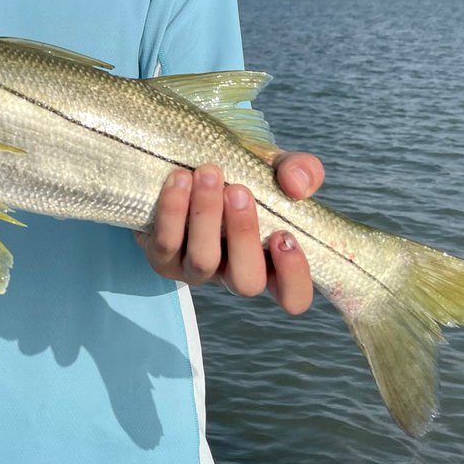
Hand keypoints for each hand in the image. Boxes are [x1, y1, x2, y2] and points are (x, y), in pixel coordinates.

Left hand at [134, 152, 323, 314]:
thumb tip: (296, 187)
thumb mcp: (278, 169)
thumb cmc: (244, 175)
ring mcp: (195, 270)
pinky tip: (181, 178)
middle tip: (238, 190)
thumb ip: (302, 172)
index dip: (293, 276)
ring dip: (207, 215)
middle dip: (244, 235)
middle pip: (246, 282)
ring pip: (203, 261)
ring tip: (208, 174)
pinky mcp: (161, 257)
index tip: (283, 234)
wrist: (189, 166)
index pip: (293, 297)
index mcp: (269, 262)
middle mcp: (232, 274)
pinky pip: (166, 242)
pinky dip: (173, 209)